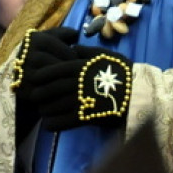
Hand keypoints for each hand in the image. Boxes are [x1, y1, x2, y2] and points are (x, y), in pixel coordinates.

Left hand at [12, 27, 132, 132]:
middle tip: (37, 97)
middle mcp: (76, 83)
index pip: (50, 71)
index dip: (40, 76)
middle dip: (39, 95)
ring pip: (50, 108)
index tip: (35, 79)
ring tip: (44, 111)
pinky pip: (59, 123)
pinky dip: (52, 124)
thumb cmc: (121, 72)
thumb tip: (71, 48)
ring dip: (45, 110)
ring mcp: (79, 101)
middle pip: (47, 90)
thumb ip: (86, 51)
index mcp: (79, 67)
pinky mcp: (84, 118)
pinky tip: (51, 124)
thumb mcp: (104, 55)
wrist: (138, 93)